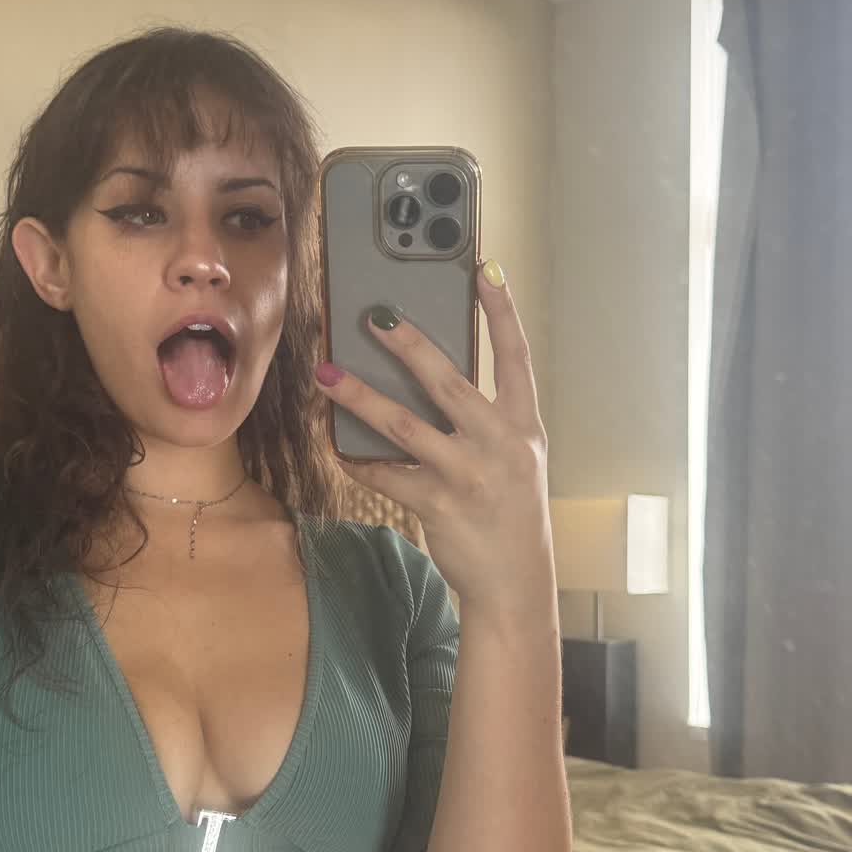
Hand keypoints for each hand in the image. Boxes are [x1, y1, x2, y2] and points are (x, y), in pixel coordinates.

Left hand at [314, 260, 551, 614]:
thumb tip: (431, 376)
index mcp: (525, 427)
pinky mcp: (438, 505)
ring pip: (404, 425)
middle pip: (449, 382)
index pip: (516, 356)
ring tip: (327, 375)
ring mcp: (469, 475)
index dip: (502, 311)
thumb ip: (485, 420)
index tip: (484, 268)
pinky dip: (358, 458)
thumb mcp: (516, 460)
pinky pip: (386, 473)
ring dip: (359, 397)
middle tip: (374, 317)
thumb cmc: (511, 513)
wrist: (517, 582)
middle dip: (409, 346)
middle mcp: (501, 445)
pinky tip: (337, 445)